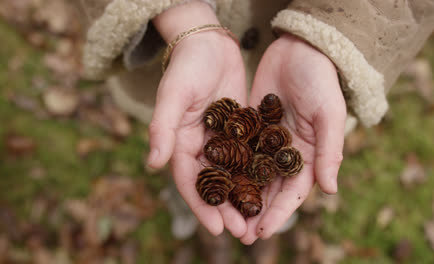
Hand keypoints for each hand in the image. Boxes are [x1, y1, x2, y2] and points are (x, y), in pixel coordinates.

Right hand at [147, 2, 247, 237]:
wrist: (209, 44)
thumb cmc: (187, 67)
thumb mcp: (173, 95)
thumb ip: (162, 128)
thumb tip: (152, 163)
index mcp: (181, 144)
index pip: (191, 182)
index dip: (203, 207)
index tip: (218, 229)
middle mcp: (200, 147)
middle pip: (214, 185)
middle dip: (227, 210)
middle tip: (244, 233)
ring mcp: (221, 140)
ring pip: (232, 175)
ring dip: (243, 197)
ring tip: (259, 219)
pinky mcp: (239, 130)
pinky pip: (247, 156)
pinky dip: (255, 173)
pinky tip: (270, 187)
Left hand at [241, 34, 346, 243]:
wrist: (300, 50)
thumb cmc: (321, 81)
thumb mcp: (329, 115)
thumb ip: (330, 151)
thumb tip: (330, 189)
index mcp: (308, 156)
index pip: (293, 193)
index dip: (278, 214)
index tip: (262, 232)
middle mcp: (286, 154)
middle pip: (269, 190)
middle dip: (255, 212)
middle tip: (238, 234)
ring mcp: (267, 142)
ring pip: (251, 175)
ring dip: (239, 196)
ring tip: (222, 215)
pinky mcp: (250, 127)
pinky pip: (238, 151)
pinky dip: (228, 166)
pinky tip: (213, 180)